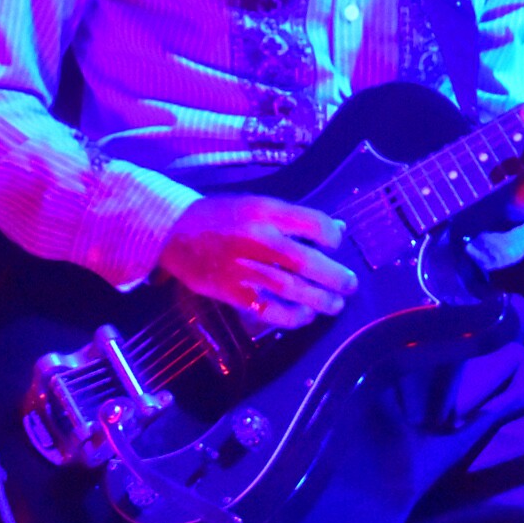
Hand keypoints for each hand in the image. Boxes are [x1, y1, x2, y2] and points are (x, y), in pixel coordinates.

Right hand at [158, 195, 356, 329]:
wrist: (174, 231)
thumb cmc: (220, 216)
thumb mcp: (257, 206)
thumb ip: (295, 219)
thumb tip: (338, 230)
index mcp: (265, 211)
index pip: (313, 222)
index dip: (332, 236)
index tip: (335, 244)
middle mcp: (257, 237)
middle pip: (307, 261)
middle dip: (335, 276)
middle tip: (349, 285)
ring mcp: (244, 267)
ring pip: (292, 288)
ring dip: (320, 300)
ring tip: (335, 305)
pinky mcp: (232, 291)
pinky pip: (269, 310)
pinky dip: (292, 317)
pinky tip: (304, 316)